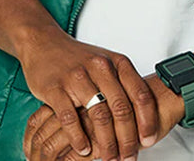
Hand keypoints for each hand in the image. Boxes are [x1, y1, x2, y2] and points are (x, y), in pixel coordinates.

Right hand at [18, 26, 161, 159]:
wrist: (44, 43)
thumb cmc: (78, 57)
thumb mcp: (107, 63)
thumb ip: (123, 84)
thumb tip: (144, 115)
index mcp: (116, 62)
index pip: (140, 93)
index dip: (147, 120)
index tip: (149, 139)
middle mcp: (100, 67)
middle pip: (121, 108)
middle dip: (128, 138)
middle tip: (130, 157)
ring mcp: (77, 77)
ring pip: (99, 115)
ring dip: (106, 143)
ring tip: (110, 158)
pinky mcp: (56, 87)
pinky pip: (70, 118)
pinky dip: (79, 138)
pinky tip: (84, 150)